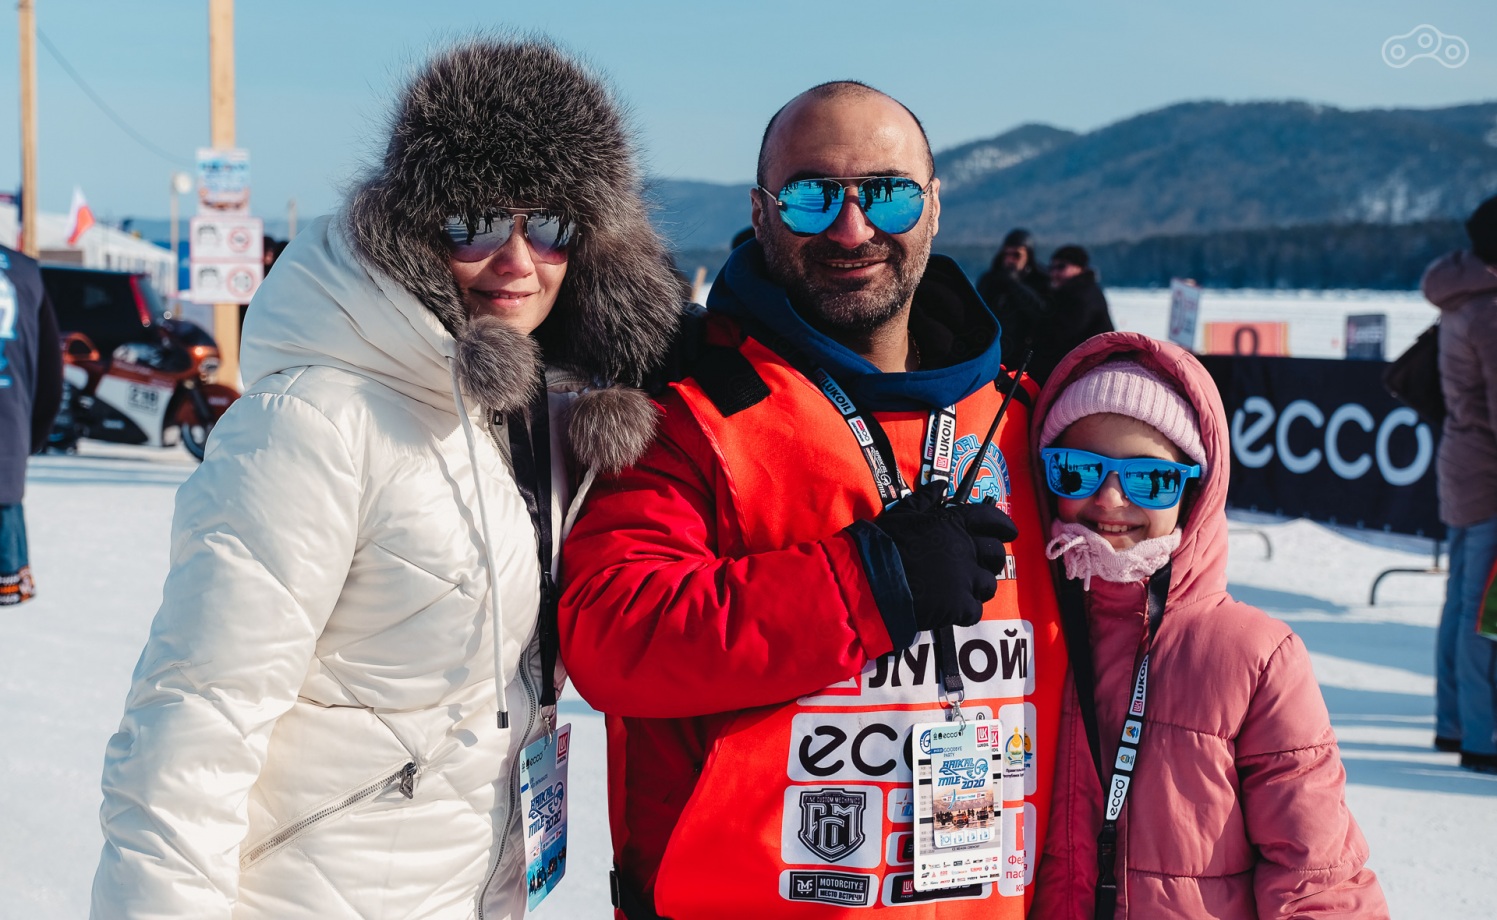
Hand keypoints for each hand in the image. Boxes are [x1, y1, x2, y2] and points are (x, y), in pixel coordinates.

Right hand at [870, 480, 1016, 630]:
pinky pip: (975, 611)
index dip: (1004, 526)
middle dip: (992, 560)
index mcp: (954, 523)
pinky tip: (952, 609)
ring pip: (988, 585)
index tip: (1010, 532)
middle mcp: (965, 548)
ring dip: (978, 588)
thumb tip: (940, 486)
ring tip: (963, 590)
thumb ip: (925, 499)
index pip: (992, 519)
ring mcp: (964, 578)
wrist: (872, 580)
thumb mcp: (903, 514)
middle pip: (996, 554)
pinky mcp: (959, 605)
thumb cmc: (884, 544)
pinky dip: (965, 612)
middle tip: (981, 565)